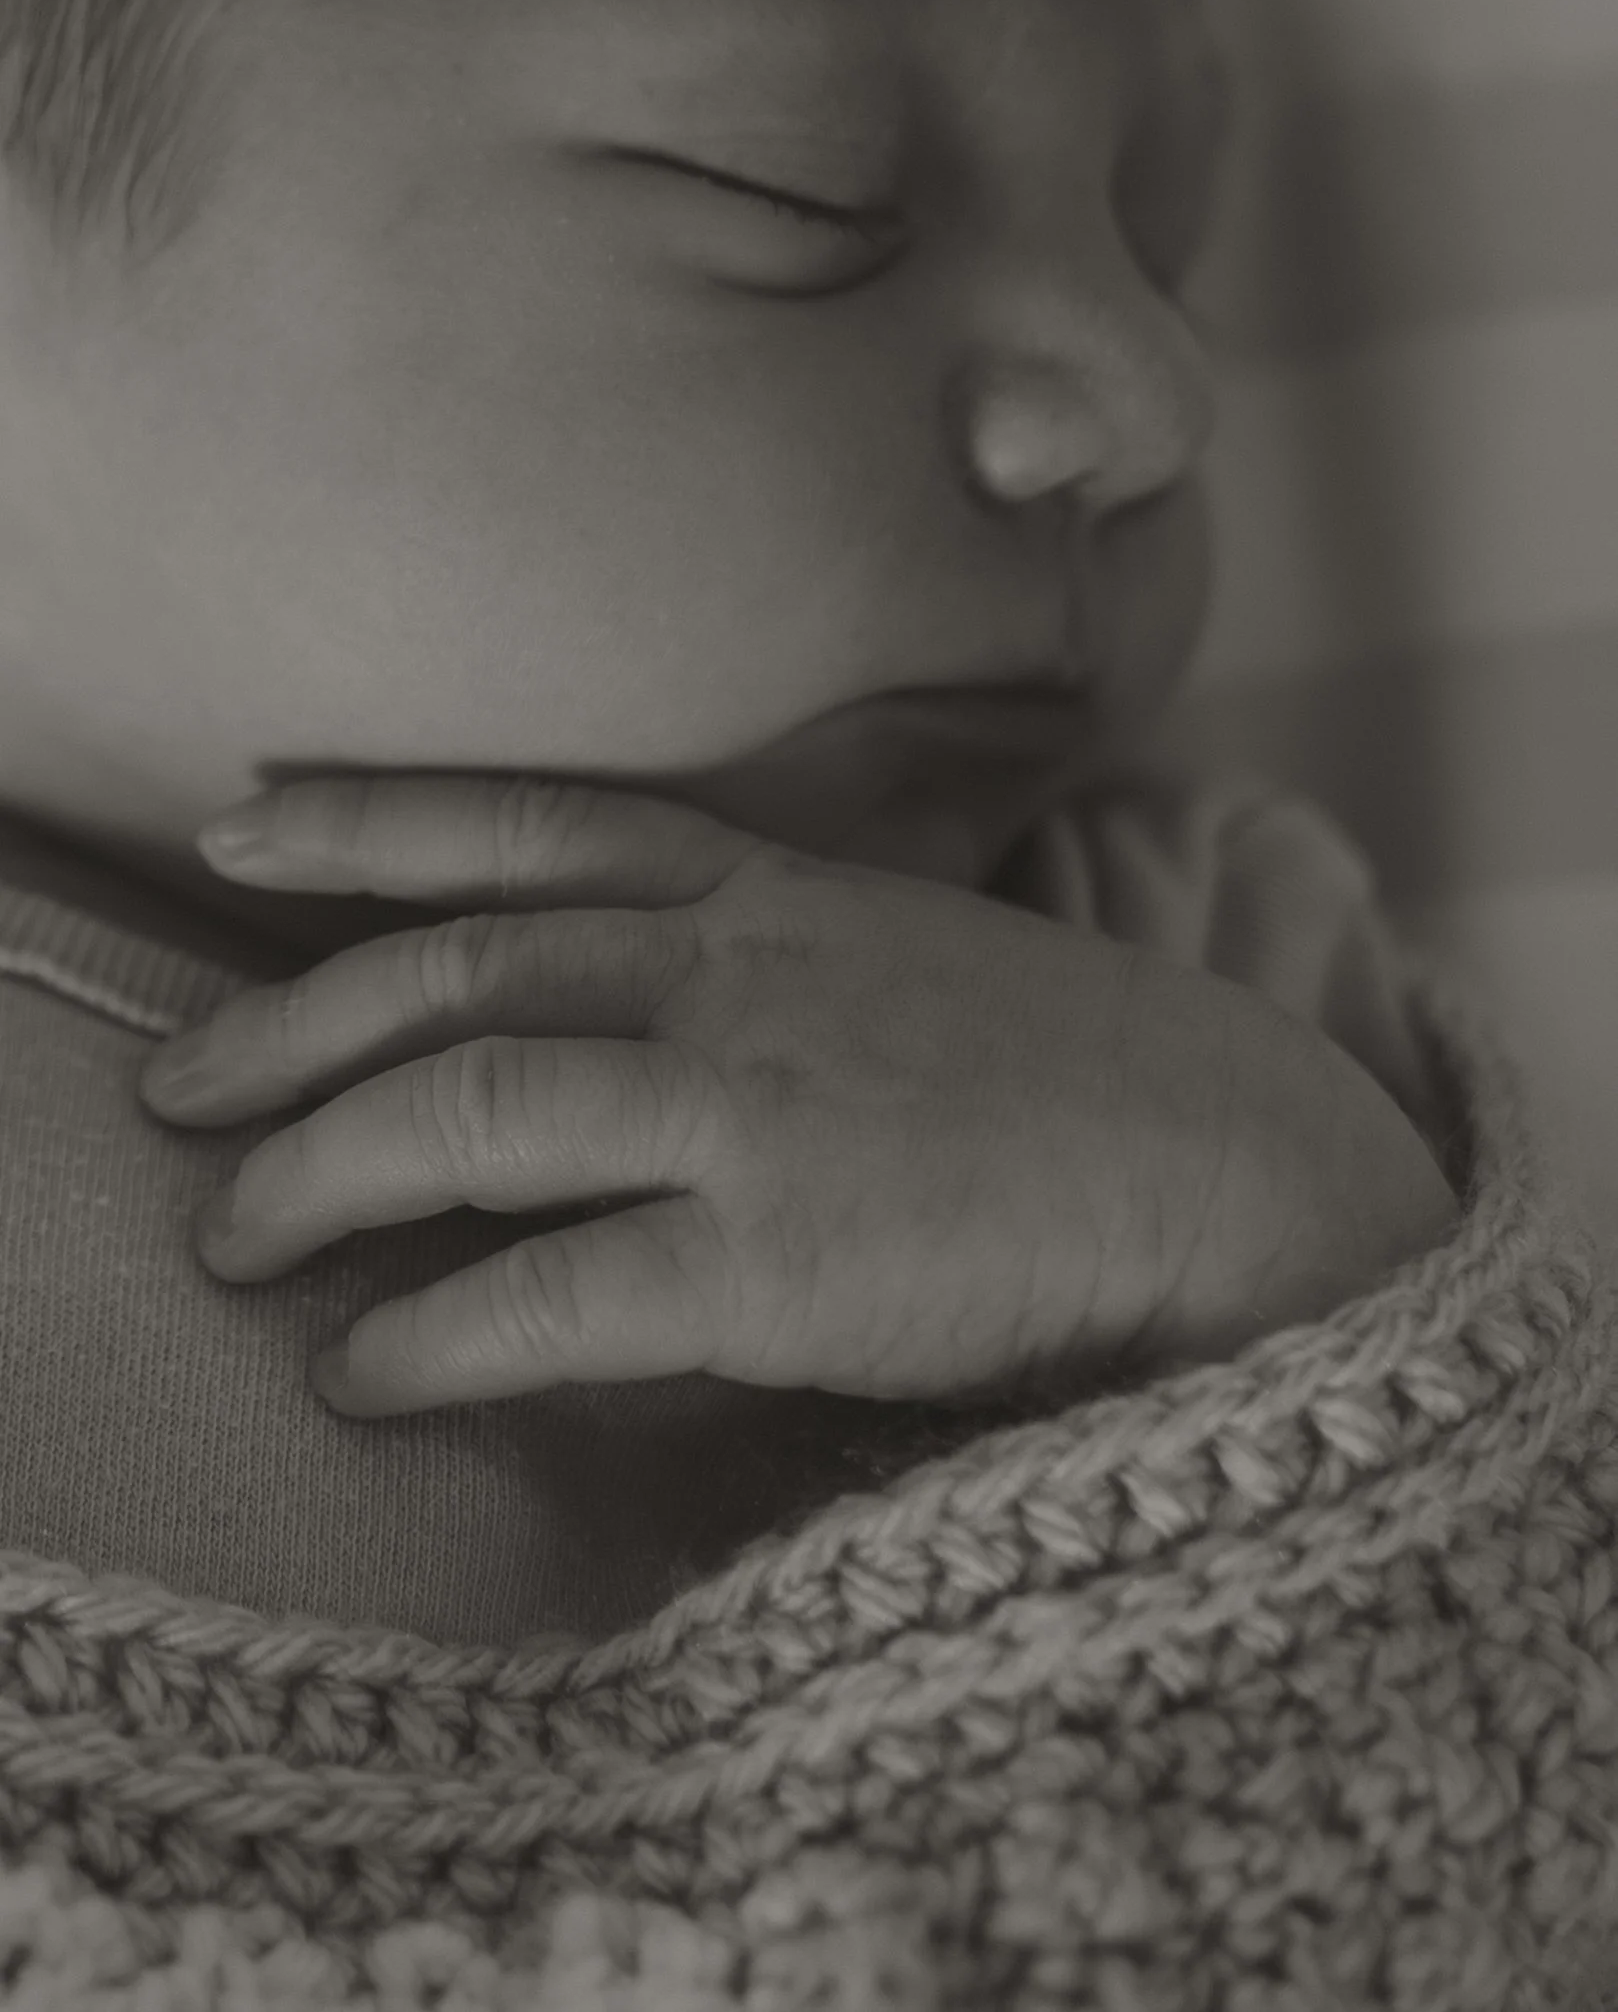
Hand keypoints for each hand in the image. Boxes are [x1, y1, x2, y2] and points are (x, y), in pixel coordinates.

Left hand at [139, 776, 1459, 1418]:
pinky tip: (362, 1368)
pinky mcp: (779, 1258)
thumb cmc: (1076, 1077)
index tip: (240, 822)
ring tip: (231, 1237)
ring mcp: (753, 1107)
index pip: (536, 824)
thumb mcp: (912, 958)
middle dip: (288, 1029)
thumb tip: (633, 1027)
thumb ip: (772, 963)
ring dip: (316, 1176)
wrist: (1231, 1167)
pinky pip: (549, 1292)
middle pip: (455, 973)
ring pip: (466, 1114)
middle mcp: (740, 975)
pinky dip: (430, 1333)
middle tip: (179, 1090)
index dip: (372, 820)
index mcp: (777, 894)